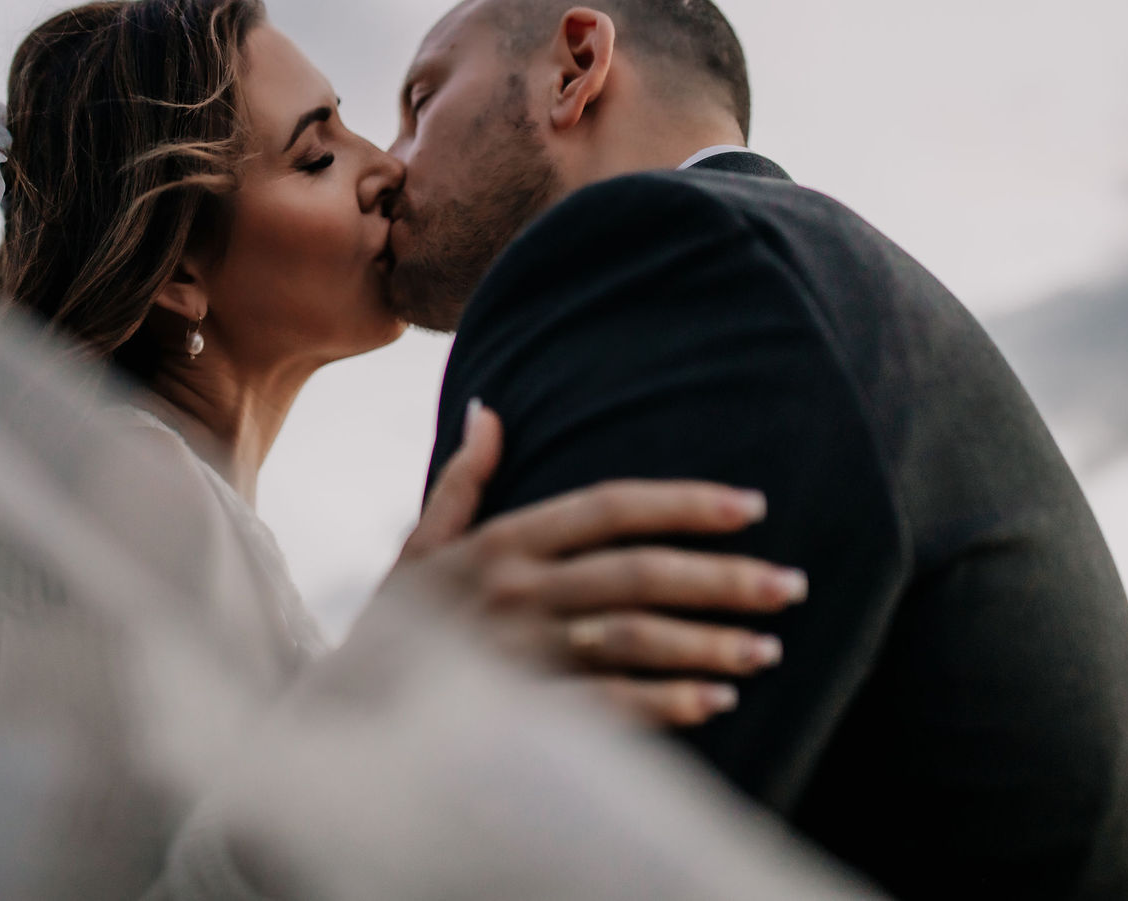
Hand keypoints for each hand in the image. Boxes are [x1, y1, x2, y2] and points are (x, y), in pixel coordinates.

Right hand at [388, 399, 807, 727]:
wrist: (336, 717)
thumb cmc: (388, 629)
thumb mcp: (416, 548)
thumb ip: (461, 483)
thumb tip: (489, 409)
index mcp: (498, 544)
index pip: (605, 509)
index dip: (680, 504)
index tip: (749, 506)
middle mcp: (512, 592)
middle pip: (635, 576)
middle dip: (720, 579)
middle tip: (791, 585)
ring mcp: (518, 655)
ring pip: (630, 642)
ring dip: (706, 646)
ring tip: (768, 650)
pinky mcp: (519, 714)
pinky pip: (604, 707)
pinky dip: (663, 705)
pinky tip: (716, 703)